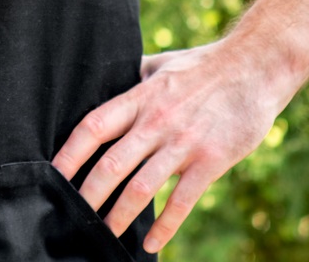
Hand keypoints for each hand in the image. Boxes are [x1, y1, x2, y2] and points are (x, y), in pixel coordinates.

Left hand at [52, 39, 286, 250]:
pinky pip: (182, 202)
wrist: (256, 66)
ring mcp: (184, 142)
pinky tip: (152, 243)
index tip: (52, 175)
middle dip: (88, 194)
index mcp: (142, 96)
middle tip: (72, 215)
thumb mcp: (163, 64)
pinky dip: (165, 227)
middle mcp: (157, 120)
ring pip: (141, 187)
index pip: (95, 125)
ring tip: (107, 234)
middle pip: (112, 162)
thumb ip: (135, 77)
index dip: (70, 153)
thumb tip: (108, 81)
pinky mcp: (210, 160)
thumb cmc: (205, 65)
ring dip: (120, 216)